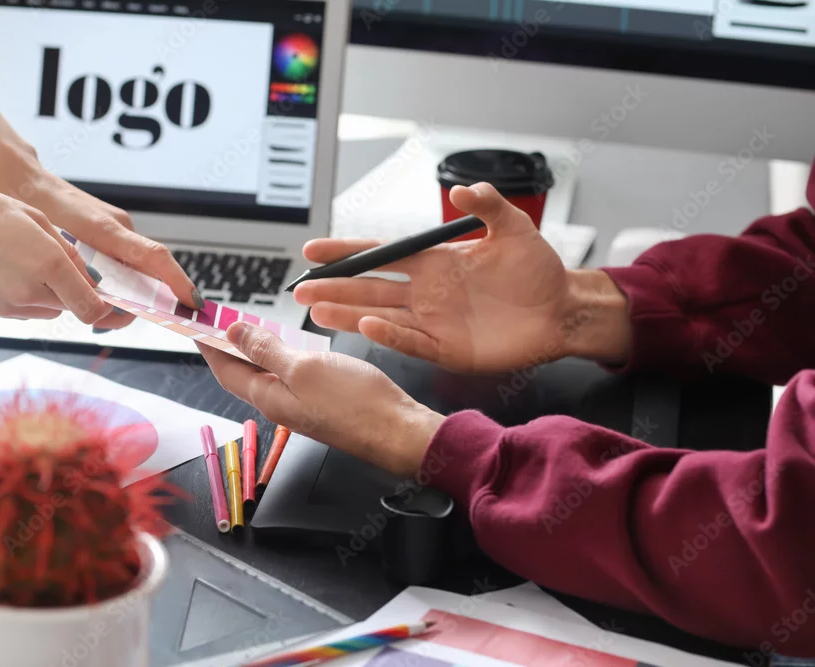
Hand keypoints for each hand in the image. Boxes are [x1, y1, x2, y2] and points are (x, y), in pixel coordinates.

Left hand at [0, 165, 201, 330]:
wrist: (24, 178)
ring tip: (109, 311)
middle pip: (152, 270)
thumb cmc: (34, 205)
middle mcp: (121, 228)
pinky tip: (102, 292)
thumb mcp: (51, 243)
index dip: (176, 282)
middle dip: (153, 300)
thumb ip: (77, 272)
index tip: (191, 302)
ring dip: (133, 292)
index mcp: (109, 229)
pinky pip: (125, 260)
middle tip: (132, 321)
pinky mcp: (110, 231)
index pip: (156, 257)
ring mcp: (117, 228)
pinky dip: (121, 280)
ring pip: (137, 268)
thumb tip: (97, 301)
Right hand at [0, 183, 112, 322]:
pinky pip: (22, 311)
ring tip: (25, 262)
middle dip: (71, 291)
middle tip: (55, 265)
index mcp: (48, 265)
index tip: (104, 300)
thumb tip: (88, 277)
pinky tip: (7, 270)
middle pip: (69, 307)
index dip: (102, 308)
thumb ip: (69, 252)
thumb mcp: (39, 220)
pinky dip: (24, 297)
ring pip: (46, 311)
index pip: (90, 308)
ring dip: (48, 295)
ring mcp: (8, 306)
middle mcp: (30, 291)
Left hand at [197, 322, 444, 476]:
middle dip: (228, 347)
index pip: (225, 369)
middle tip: (218, 321)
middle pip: (243, 373)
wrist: (397, 431)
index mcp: (268, 397)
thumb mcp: (303, 368)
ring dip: (255, 351)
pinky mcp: (321, 403)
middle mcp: (280, 404)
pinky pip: (290, 378)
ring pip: (267, 375)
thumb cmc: (354, 403)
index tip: (195, 324)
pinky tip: (290, 347)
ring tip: (248, 328)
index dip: (208, 345)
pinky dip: (282, 358)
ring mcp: (301, 405)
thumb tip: (233, 333)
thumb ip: (267, 351)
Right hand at [295, 183, 577, 373]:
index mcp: (434, 262)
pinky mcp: (447, 348)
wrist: (562, 310)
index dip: (348, 252)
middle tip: (300, 289)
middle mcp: (426, 292)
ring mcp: (434, 321)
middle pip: (370, 288)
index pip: (382, 255)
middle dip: (334, 287)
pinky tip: (366, 325)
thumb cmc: (538, 270)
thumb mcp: (514, 229)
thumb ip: (488, 206)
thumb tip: (461, 189)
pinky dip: (388, 334)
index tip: (314, 251)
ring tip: (316, 311)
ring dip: (349, 312)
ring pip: (380, 316)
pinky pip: (411, 341)